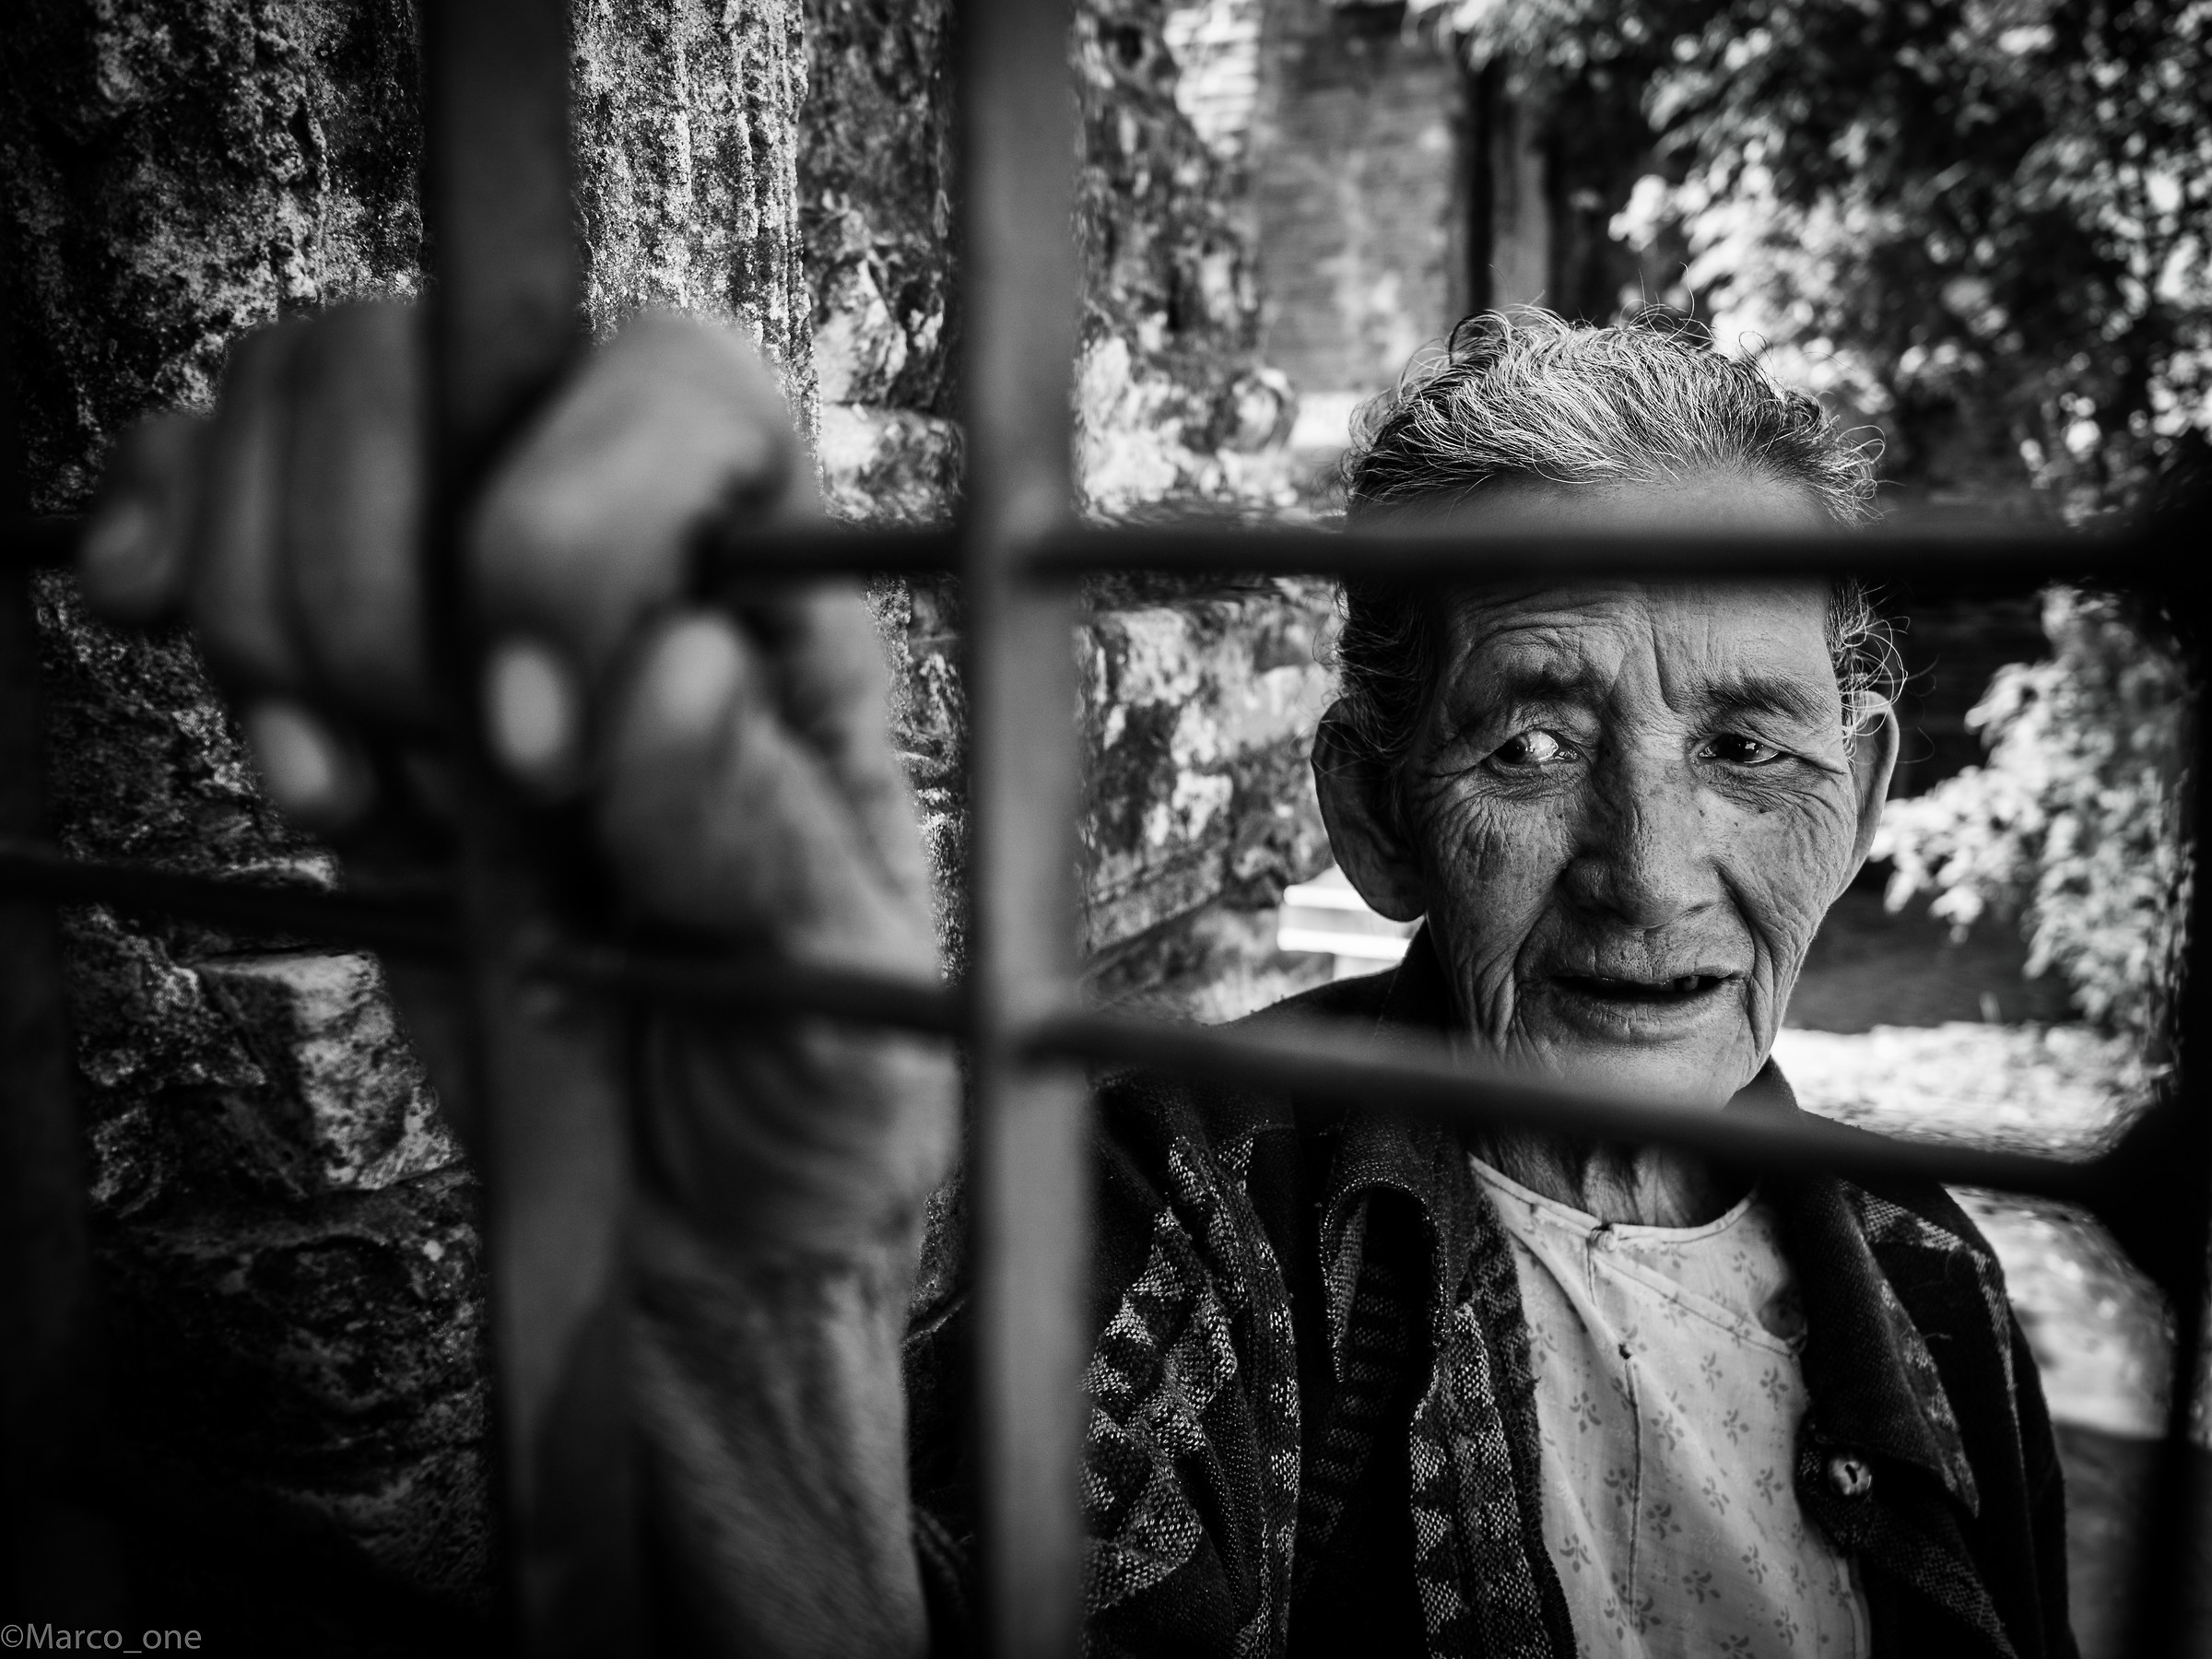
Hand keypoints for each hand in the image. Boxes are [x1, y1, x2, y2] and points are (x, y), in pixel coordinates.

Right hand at [80, 302, 955, 1255]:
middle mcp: (626, 534)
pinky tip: (154, 620)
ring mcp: (461, 575)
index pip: (668, 391)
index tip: (531, 751)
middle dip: (378, 586)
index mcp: (783, 581)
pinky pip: (204, 484)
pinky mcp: (340, 653)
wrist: (680, 1180)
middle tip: (436, 783)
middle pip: (435, 360)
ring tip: (353, 791)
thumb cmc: (800, 1065)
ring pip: (299, 398)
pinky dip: (158, 536)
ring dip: (269, 605)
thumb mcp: (830, 979)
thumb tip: (672, 669)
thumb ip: (759, 836)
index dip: (558, 538)